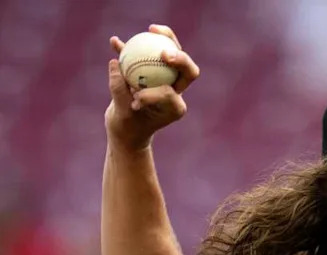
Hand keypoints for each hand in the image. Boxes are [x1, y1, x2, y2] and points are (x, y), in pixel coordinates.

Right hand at [104, 24, 200, 151]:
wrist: (126, 129)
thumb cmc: (127, 127)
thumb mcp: (122, 115)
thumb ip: (119, 91)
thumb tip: (116, 63)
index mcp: (175, 106)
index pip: (171, 92)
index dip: (154, 93)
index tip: (137, 99)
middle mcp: (175, 90)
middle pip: (185, 69)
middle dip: (180, 59)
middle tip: (164, 53)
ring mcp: (165, 79)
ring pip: (171, 55)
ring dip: (165, 39)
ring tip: (152, 29)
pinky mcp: (152, 72)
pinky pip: (146, 55)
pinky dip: (133, 47)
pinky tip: (116, 41)